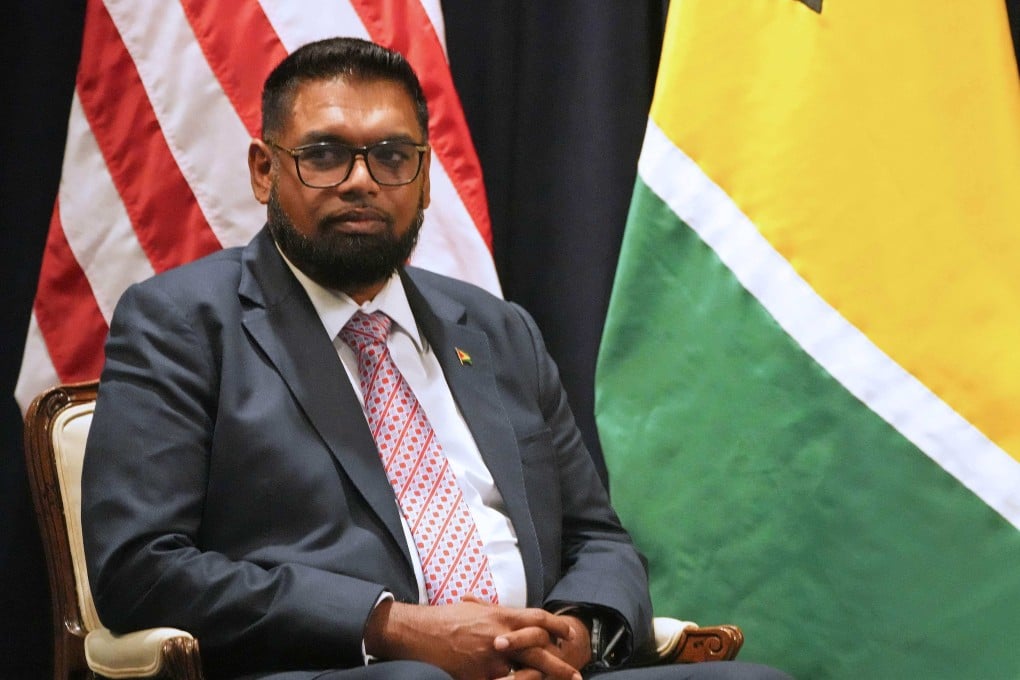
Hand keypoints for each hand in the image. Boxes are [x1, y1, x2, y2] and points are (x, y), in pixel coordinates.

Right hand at [364, 599, 579, 679]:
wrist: (420, 633)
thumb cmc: (445, 618)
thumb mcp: (474, 608)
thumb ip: (493, 611)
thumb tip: (504, 613)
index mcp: (501, 615)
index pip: (538, 618)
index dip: (557, 626)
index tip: (570, 633)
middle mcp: (501, 637)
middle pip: (539, 651)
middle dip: (560, 664)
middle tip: (576, 675)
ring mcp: (491, 660)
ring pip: (525, 673)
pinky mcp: (480, 677)